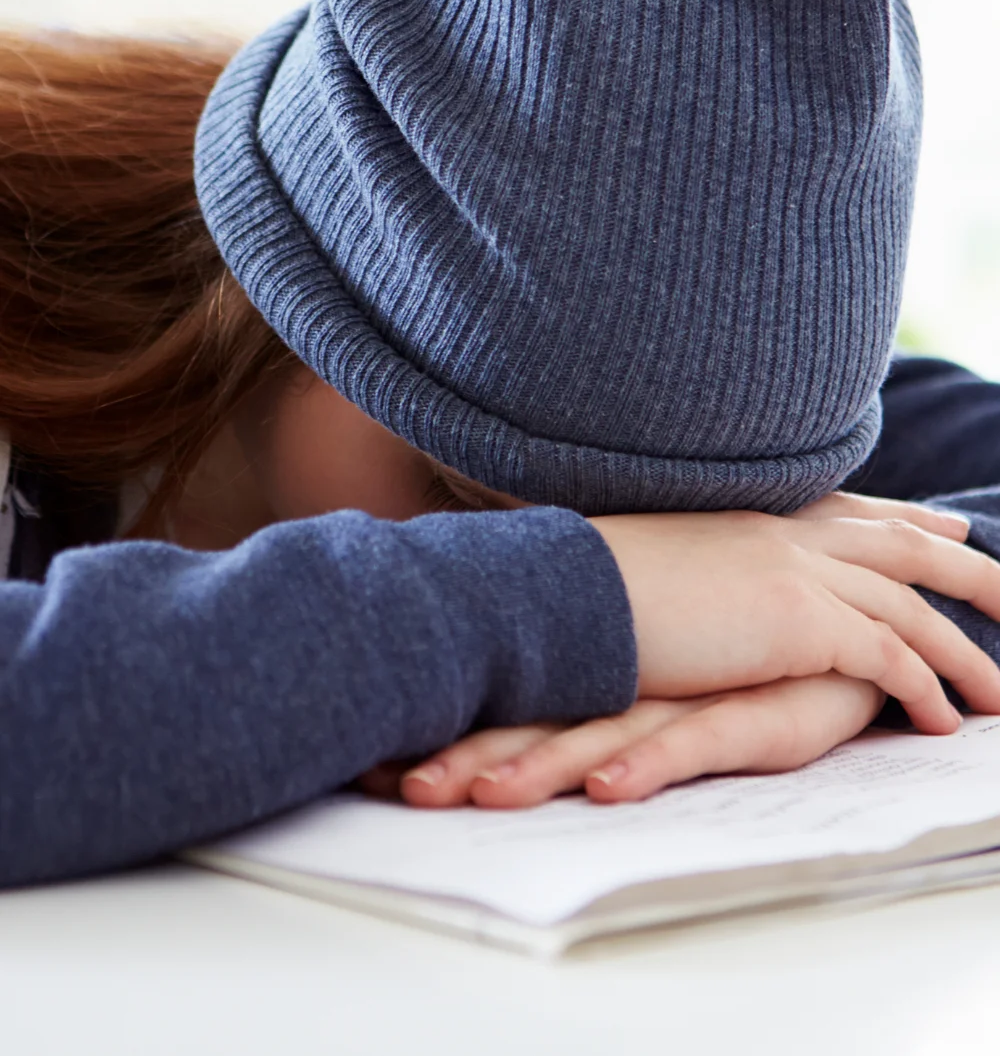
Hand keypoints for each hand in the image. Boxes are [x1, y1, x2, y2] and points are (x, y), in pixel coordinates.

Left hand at [360, 672, 884, 807]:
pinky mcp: (753, 710)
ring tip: (482, 795)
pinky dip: (647, 767)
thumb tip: (488, 694)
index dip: (446, 725)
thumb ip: (579, 679)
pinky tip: (609, 789)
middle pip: (537, 717)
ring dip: (540, 765)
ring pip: (602, 732)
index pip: (509, 697)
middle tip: (398, 785)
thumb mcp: (650, 665)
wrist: (844, 608)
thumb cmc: (738, 649)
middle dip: (466, 754)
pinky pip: (692, 742)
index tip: (376, 758)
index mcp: (599, 661)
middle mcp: (632, 672)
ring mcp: (690, 689)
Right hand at [588, 494, 999, 731]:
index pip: (847, 509)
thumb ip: (700, 563)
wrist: (568, 591)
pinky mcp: (800, 619)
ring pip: (911, 602)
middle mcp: (784, 532)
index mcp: (751, 513)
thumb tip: (700, 581)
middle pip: (900, 541)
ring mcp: (797, 570)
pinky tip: (944, 720)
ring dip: (963, 647)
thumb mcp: (657, 558)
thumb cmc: (589, 585)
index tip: (941, 521)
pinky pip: (888, 654)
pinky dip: (924, 686)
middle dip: (964, 564)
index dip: (901, 515)